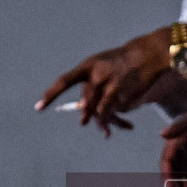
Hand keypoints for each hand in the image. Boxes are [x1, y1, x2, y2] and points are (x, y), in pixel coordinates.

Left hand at [37, 28, 171, 135]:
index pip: (65, 81)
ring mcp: (110, 84)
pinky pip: (114, 112)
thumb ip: (91, 86)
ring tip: (106, 131)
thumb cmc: (120, 63)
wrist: (147, 55)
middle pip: (86, 102)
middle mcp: (97, 74)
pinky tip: (125, 122)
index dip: (51, 95)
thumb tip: (84, 114)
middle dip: (86, 115)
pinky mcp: (123, 94)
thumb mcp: (101, 66)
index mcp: (88, 65)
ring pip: (100, 112)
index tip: (38, 108)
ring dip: (103, 123)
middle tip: (84, 122)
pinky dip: (118, 118)